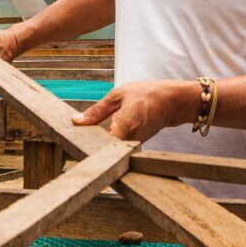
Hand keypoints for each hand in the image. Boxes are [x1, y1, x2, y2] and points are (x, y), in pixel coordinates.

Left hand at [72, 79, 196, 141]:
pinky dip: (108, 146)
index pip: (99, 145)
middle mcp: (130, 140)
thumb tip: (75, 121)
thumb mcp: (118, 95)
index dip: (84, 145)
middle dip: (88, 147)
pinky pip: (117, 150)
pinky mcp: (136, 148)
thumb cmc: (147, 95)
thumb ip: (96, 111)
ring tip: (85, 140)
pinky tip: (100, 140)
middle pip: (103, 151)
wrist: (173, 103)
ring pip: (110, 152)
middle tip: (73, 142)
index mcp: (124, 125)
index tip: (72, 143)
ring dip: (98, 147)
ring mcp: (134, 147)